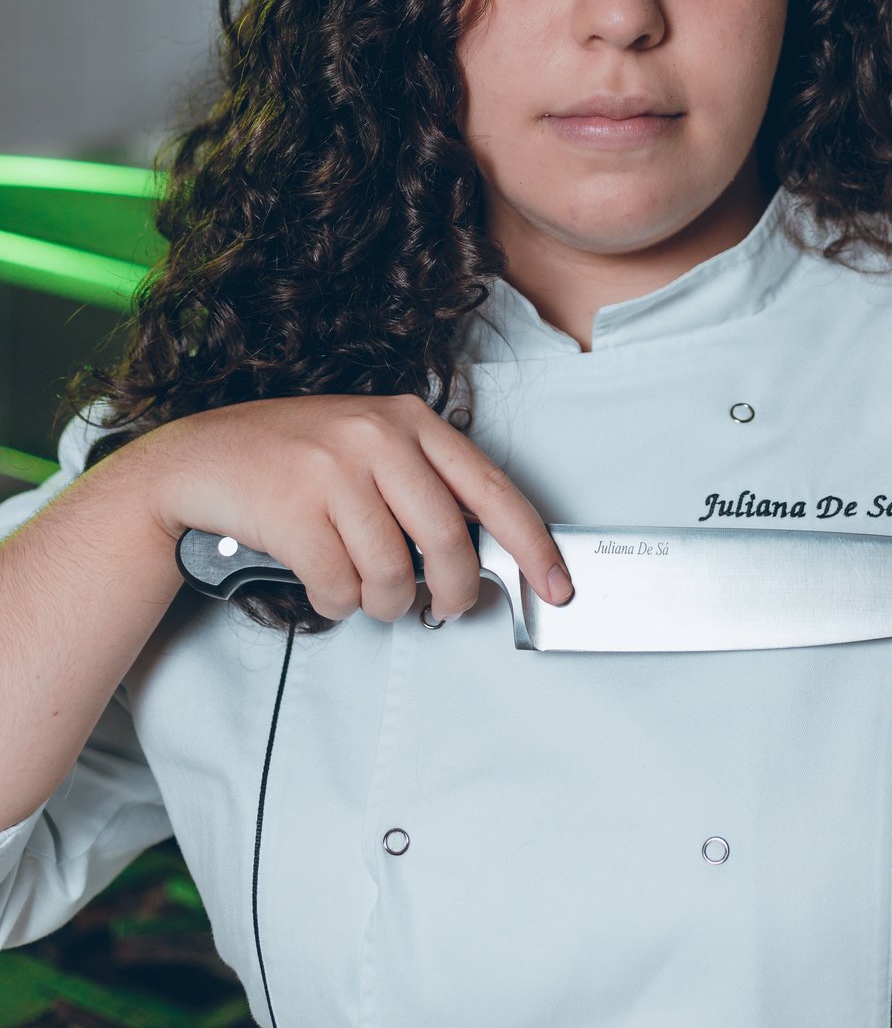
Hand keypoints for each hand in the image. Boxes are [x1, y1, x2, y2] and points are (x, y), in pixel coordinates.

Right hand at [143, 393, 573, 622]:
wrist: (201, 460)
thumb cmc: (293, 460)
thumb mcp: (369, 448)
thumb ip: (425, 487)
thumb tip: (484, 555)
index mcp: (409, 420)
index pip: (492, 489)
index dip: (532, 545)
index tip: (555, 585)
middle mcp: (377, 436)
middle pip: (448, 542)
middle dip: (453, 592)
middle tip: (444, 608)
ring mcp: (333, 470)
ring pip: (394, 574)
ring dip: (386, 603)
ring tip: (369, 592)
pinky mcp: (293, 509)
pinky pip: (340, 589)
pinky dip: (337, 604)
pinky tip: (326, 583)